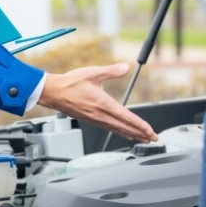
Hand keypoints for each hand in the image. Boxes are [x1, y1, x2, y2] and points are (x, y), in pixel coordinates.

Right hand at [38, 63, 157, 143]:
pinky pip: (109, 129)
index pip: (126, 117)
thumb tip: (125, 67)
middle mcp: (100, 115)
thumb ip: (111, 71)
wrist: (53, 92)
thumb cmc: (70, 83)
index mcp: (103, 104)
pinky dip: (120, 132)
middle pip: (124, 127)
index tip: (150, 131)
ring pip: (117, 130)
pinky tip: (124, 133)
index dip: (140, 125)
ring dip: (131, 135)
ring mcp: (95, 120)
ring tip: (143, 139)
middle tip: (152, 138)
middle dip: (140, 134)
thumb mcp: (92, 73)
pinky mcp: (91, 120)